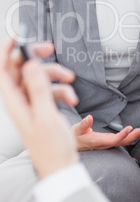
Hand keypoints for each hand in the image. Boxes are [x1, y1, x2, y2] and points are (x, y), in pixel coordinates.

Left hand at [0, 38, 78, 177]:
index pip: (3, 70)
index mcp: (14, 102)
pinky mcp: (43, 106)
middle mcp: (20, 100)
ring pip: (39, 76)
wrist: (60, 165)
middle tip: (48, 48)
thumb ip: (37, 89)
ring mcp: (32, 102)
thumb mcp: (45, 116)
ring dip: (55, 74)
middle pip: (22, 68)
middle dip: (36, 57)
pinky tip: (72, 98)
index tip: (17, 36)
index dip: (6, 51)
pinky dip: (61, 89)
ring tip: (70, 80)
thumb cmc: (50, 147)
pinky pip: (50, 88)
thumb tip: (29, 64)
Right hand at [72, 116, 139, 150]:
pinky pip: (122, 140)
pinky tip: (136, 131)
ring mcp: (108, 143)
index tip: (130, 128)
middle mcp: (105, 144)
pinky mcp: (109, 141)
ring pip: (124, 142)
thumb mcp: (76, 129)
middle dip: (134, 136)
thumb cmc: (75, 136)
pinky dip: (130, 136)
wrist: (73, 144)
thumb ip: (83, 124)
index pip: (114, 140)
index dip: (122, 135)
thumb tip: (89, 117)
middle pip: (122, 142)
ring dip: (134, 136)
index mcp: (98, 141)